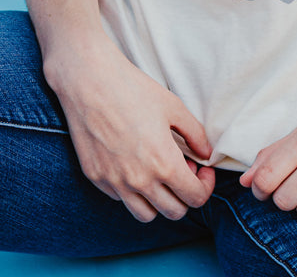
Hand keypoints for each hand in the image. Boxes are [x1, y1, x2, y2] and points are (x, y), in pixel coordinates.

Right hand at [45, 34, 215, 222]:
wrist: (90, 82)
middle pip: (174, 212)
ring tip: (159, 173)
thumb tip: (206, 154)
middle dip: (185, 195)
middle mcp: (139, 180)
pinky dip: (132, 190)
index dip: (205, 186)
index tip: (202, 170)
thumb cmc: (133, 89)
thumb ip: (195, 134)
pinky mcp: (96, 177)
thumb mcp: (173, 106)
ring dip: (159, 200)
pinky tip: (134, 164)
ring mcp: (115, 182)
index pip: (195, 198)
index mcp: (164, 164)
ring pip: (146, 215)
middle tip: (183, 170)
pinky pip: (120, 198)